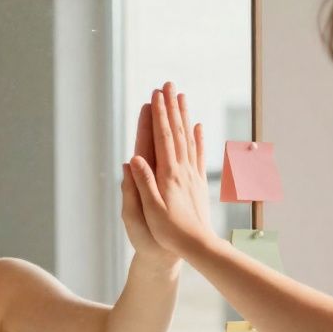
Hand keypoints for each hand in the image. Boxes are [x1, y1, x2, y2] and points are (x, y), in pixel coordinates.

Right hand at [126, 82, 214, 258]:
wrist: (198, 246)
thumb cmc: (169, 233)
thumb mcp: (150, 211)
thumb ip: (142, 184)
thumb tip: (133, 159)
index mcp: (168, 175)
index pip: (162, 139)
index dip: (158, 116)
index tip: (155, 96)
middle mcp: (182, 170)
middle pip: (176, 132)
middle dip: (171, 107)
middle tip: (168, 85)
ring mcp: (192, 174)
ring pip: (188, 138)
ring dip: (183, 116)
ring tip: (181, 97)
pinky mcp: (199, 182)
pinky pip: (199, 154)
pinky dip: (198, 138)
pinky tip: (198, 126)